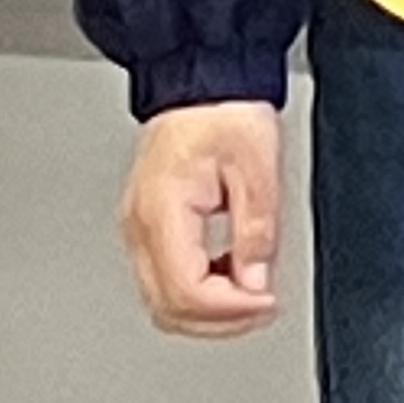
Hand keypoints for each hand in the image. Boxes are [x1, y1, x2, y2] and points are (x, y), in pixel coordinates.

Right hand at [121, 100, 282, 339]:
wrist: (200, 81)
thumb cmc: (222, 111)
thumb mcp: (257, 167)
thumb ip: (256, 230)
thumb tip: (256, 281)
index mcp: (162, 211)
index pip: (186, 291)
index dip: (230, 310)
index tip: (265, 302)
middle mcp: (139, 226)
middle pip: (168, 309)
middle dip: (219, 321)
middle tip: (261, 308)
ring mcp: (137, 228)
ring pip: (162, 302)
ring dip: (208, 311)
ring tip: (249, 294)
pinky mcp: (147, 226)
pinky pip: (164, 279)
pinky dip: (197, 292)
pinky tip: (228, 275)